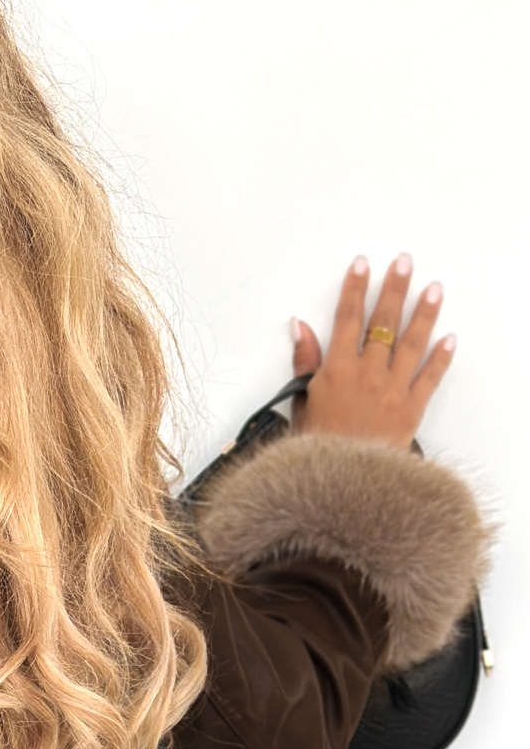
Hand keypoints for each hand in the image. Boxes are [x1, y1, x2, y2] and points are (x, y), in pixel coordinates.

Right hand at [290, 253, 456, 449]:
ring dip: (424, 312)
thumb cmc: (317, 450)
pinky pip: (430, 377)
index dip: (354, 289)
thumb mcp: (301, 403)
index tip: (361, 266)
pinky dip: (441, 357)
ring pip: (411, 342)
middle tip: (404, 263)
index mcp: (337, 370)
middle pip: (383, 322)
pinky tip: (448, 338)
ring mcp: (392, 389)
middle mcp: (368, 374)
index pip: (347, 318)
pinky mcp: (411, 408)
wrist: (340, 485)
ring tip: (433, 289)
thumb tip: (300, 329)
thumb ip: (304, 363)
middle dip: (394, 288)